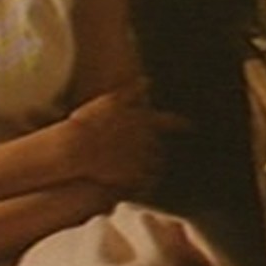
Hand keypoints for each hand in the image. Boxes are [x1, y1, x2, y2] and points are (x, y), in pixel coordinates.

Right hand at [66, 81, 190, 193]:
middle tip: (158, 151)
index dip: (180, 123)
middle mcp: (146, 142)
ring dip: (154, 166)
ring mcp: (140, 161)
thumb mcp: (111, 100)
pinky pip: (146, 182)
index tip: (190, 125)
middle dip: (158, 148)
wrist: (75, 148)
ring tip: (151, 169)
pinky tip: (143, 184)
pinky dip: (146, 182)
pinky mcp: (132, 178)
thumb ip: (132, 91)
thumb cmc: (89, 122)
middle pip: (160, 147)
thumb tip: (147, 81)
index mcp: (144, 122)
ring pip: (155, 165)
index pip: (169, 122)